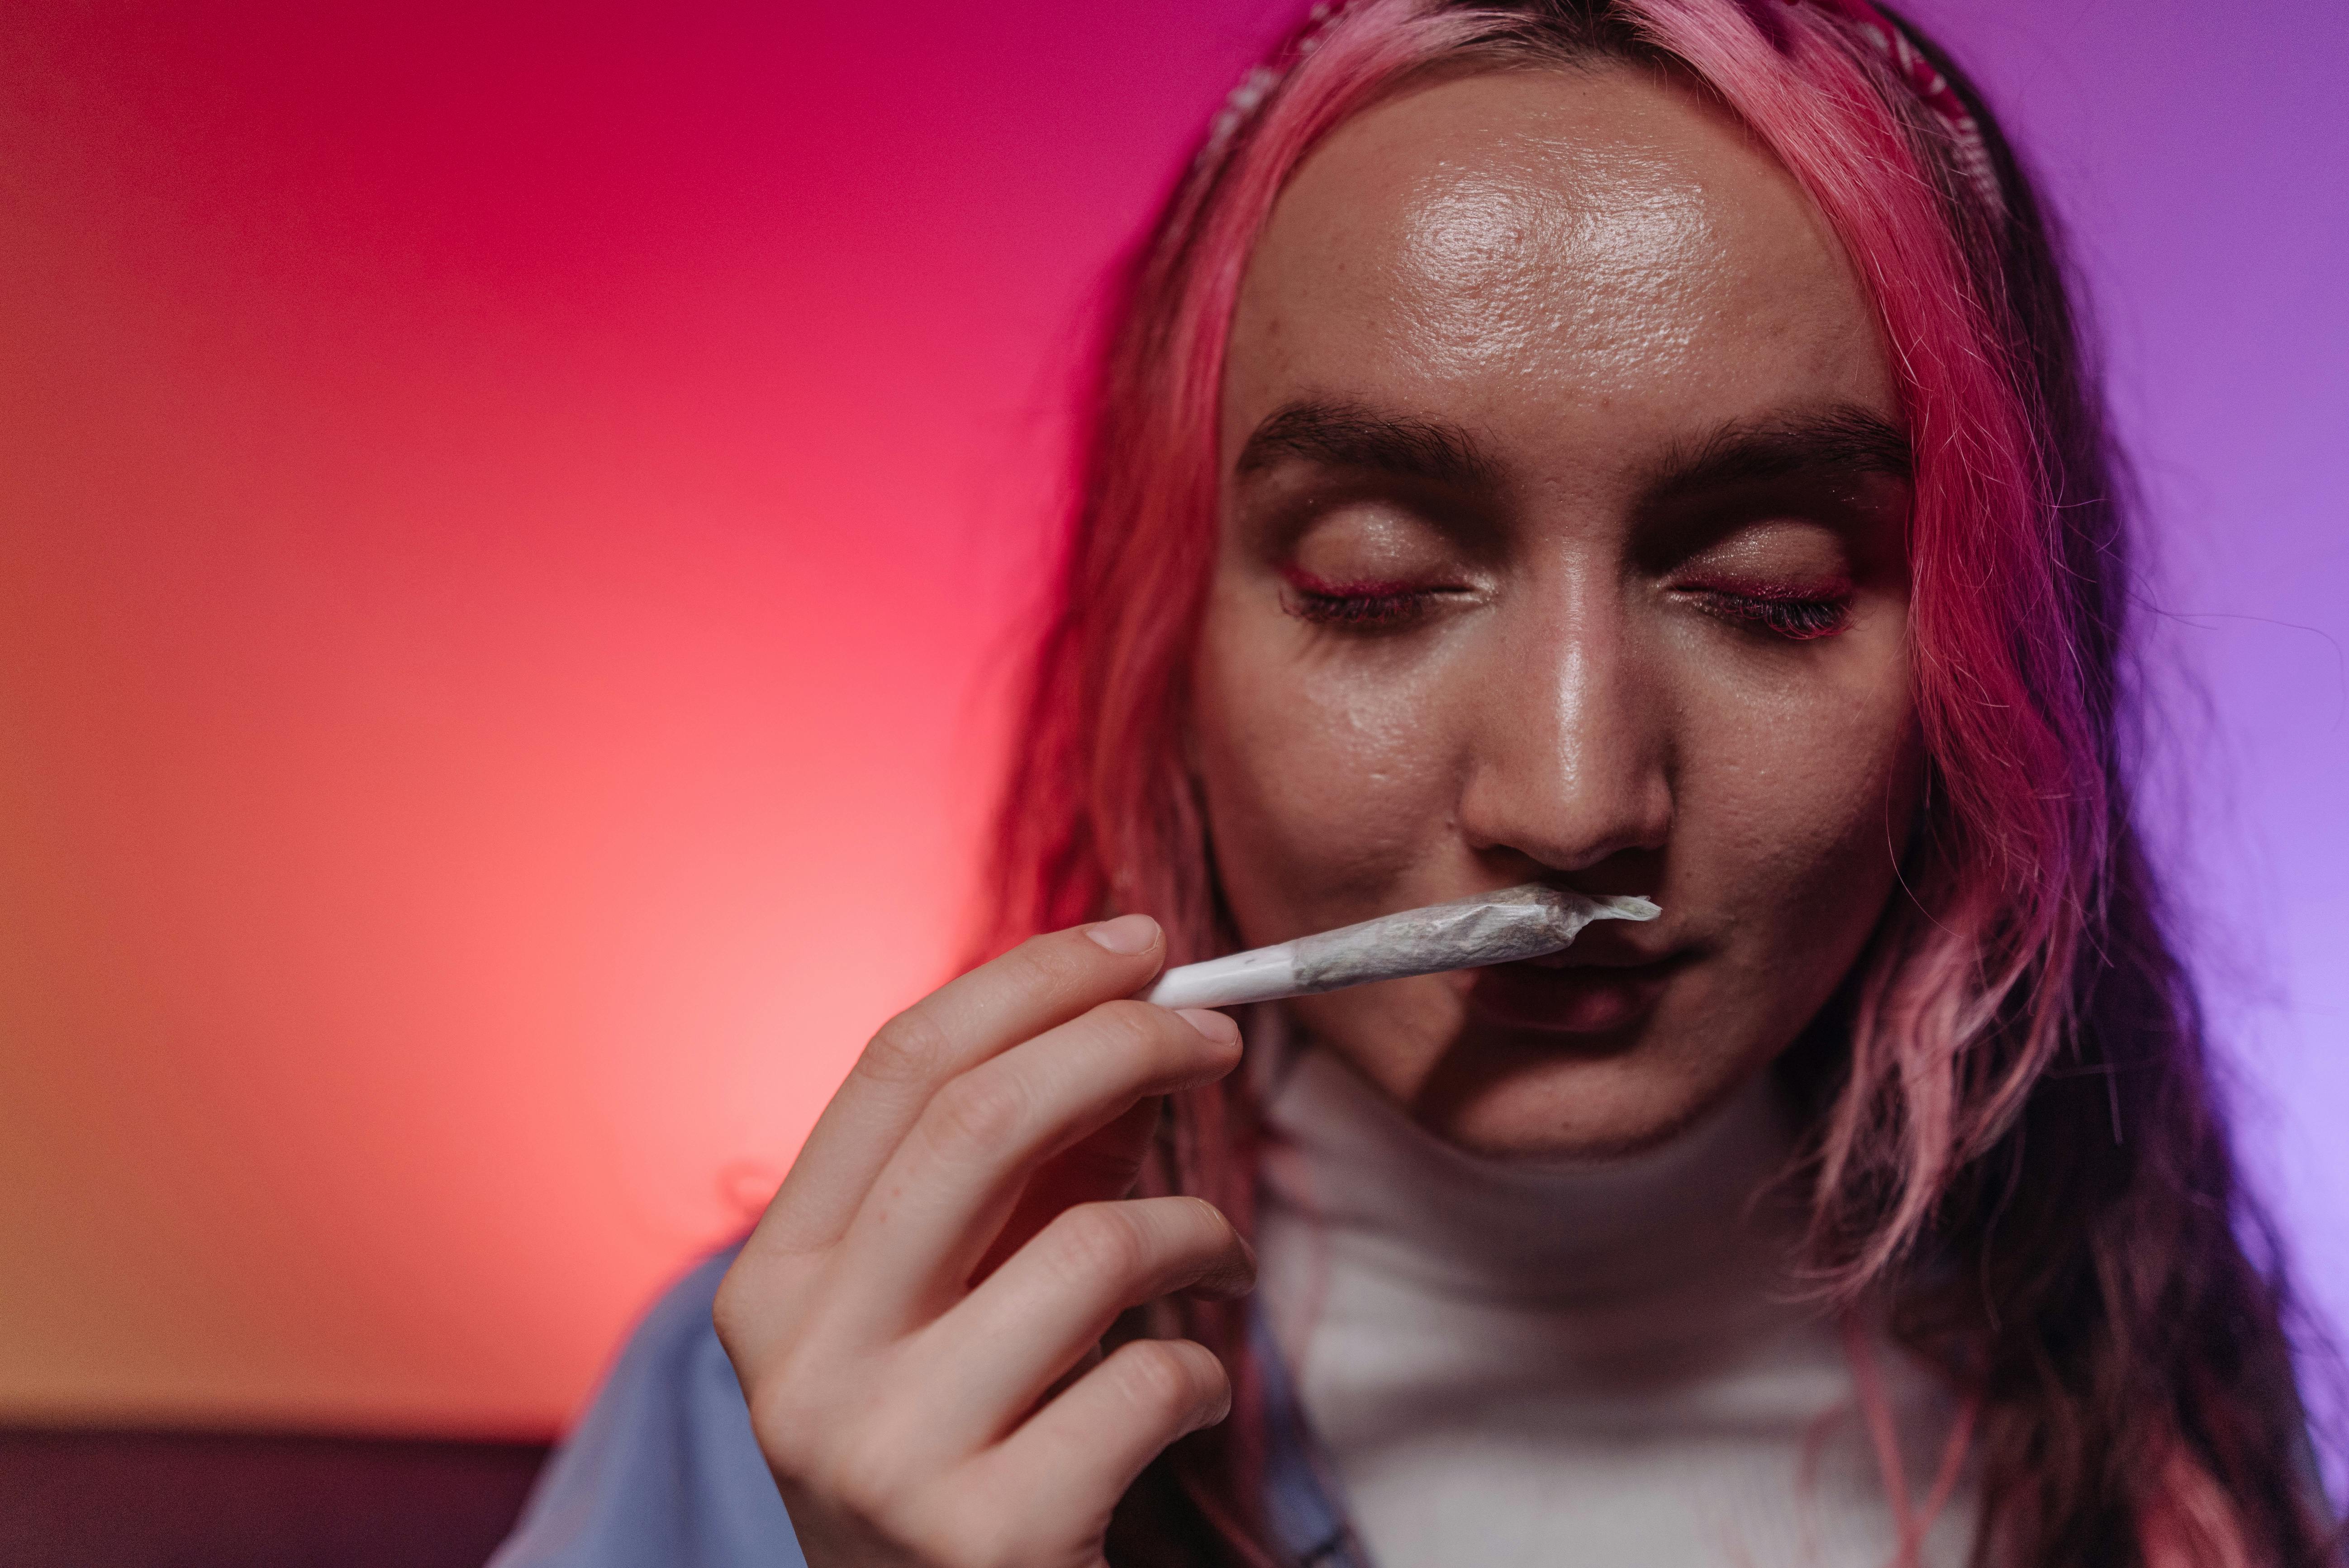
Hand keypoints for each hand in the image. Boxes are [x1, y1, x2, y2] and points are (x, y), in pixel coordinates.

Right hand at [714, 914, 1252, 1567]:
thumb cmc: (959, 1458)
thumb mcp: (950, 1309)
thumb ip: (1017, 1178)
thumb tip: (1130, 1027)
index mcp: (774, 1284)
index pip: (898, 1066)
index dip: (1030, 981)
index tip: (1138, 942)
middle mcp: (802, 1363)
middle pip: (978, 1121)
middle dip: (1122, 1043)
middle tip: (1217, 1035)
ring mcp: (886, 1456)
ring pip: (1090, 1247)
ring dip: (1195, 1228)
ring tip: (1218, 1258)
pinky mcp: (992, 1540)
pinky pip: (1151, 1379)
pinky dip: (1206, 1366)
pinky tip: (1192, 1390)